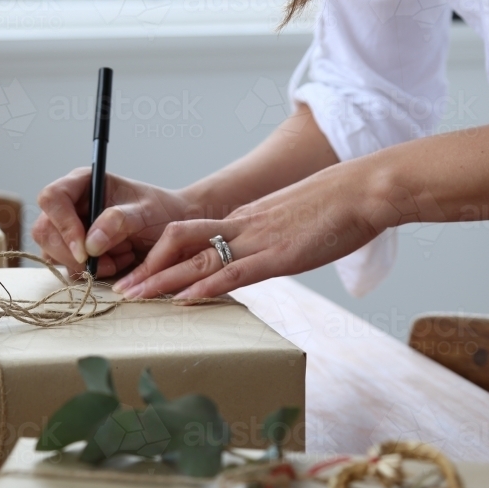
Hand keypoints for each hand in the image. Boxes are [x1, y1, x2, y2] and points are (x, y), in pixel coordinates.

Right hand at [32, 168, 196, 276]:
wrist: (171, 230)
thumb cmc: (160, 212)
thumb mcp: (145, 213)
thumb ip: (118, 222)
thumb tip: (90, 243)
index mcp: (82, 182)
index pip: (52, 198)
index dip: (63, 224)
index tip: (84, 250)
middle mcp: (70, 204)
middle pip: (45, 230)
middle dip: (72, 253)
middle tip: (106, 264)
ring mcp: (68, 228)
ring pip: (51, 252)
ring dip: (82, 265)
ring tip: (118, 261)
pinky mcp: (73, 250)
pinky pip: (65, 266)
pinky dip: (89, 272)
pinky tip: (115, 265)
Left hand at [113, 160, 385, 298]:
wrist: (366, 189)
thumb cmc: (339, 206)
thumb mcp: (293, 221)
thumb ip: (270, 236)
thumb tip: (261, 253)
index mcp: (244, 219)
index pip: (191, 235)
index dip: (160, 254)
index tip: (140, 272)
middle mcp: (242, 227)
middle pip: (179, 242)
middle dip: (147, 267)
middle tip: (122, 288)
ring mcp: (258, 240)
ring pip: (197, 258)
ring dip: (162, 280)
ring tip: (135, 296)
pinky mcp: (279, 255)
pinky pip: (233, 271)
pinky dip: (205, 286)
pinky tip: (183, 299)